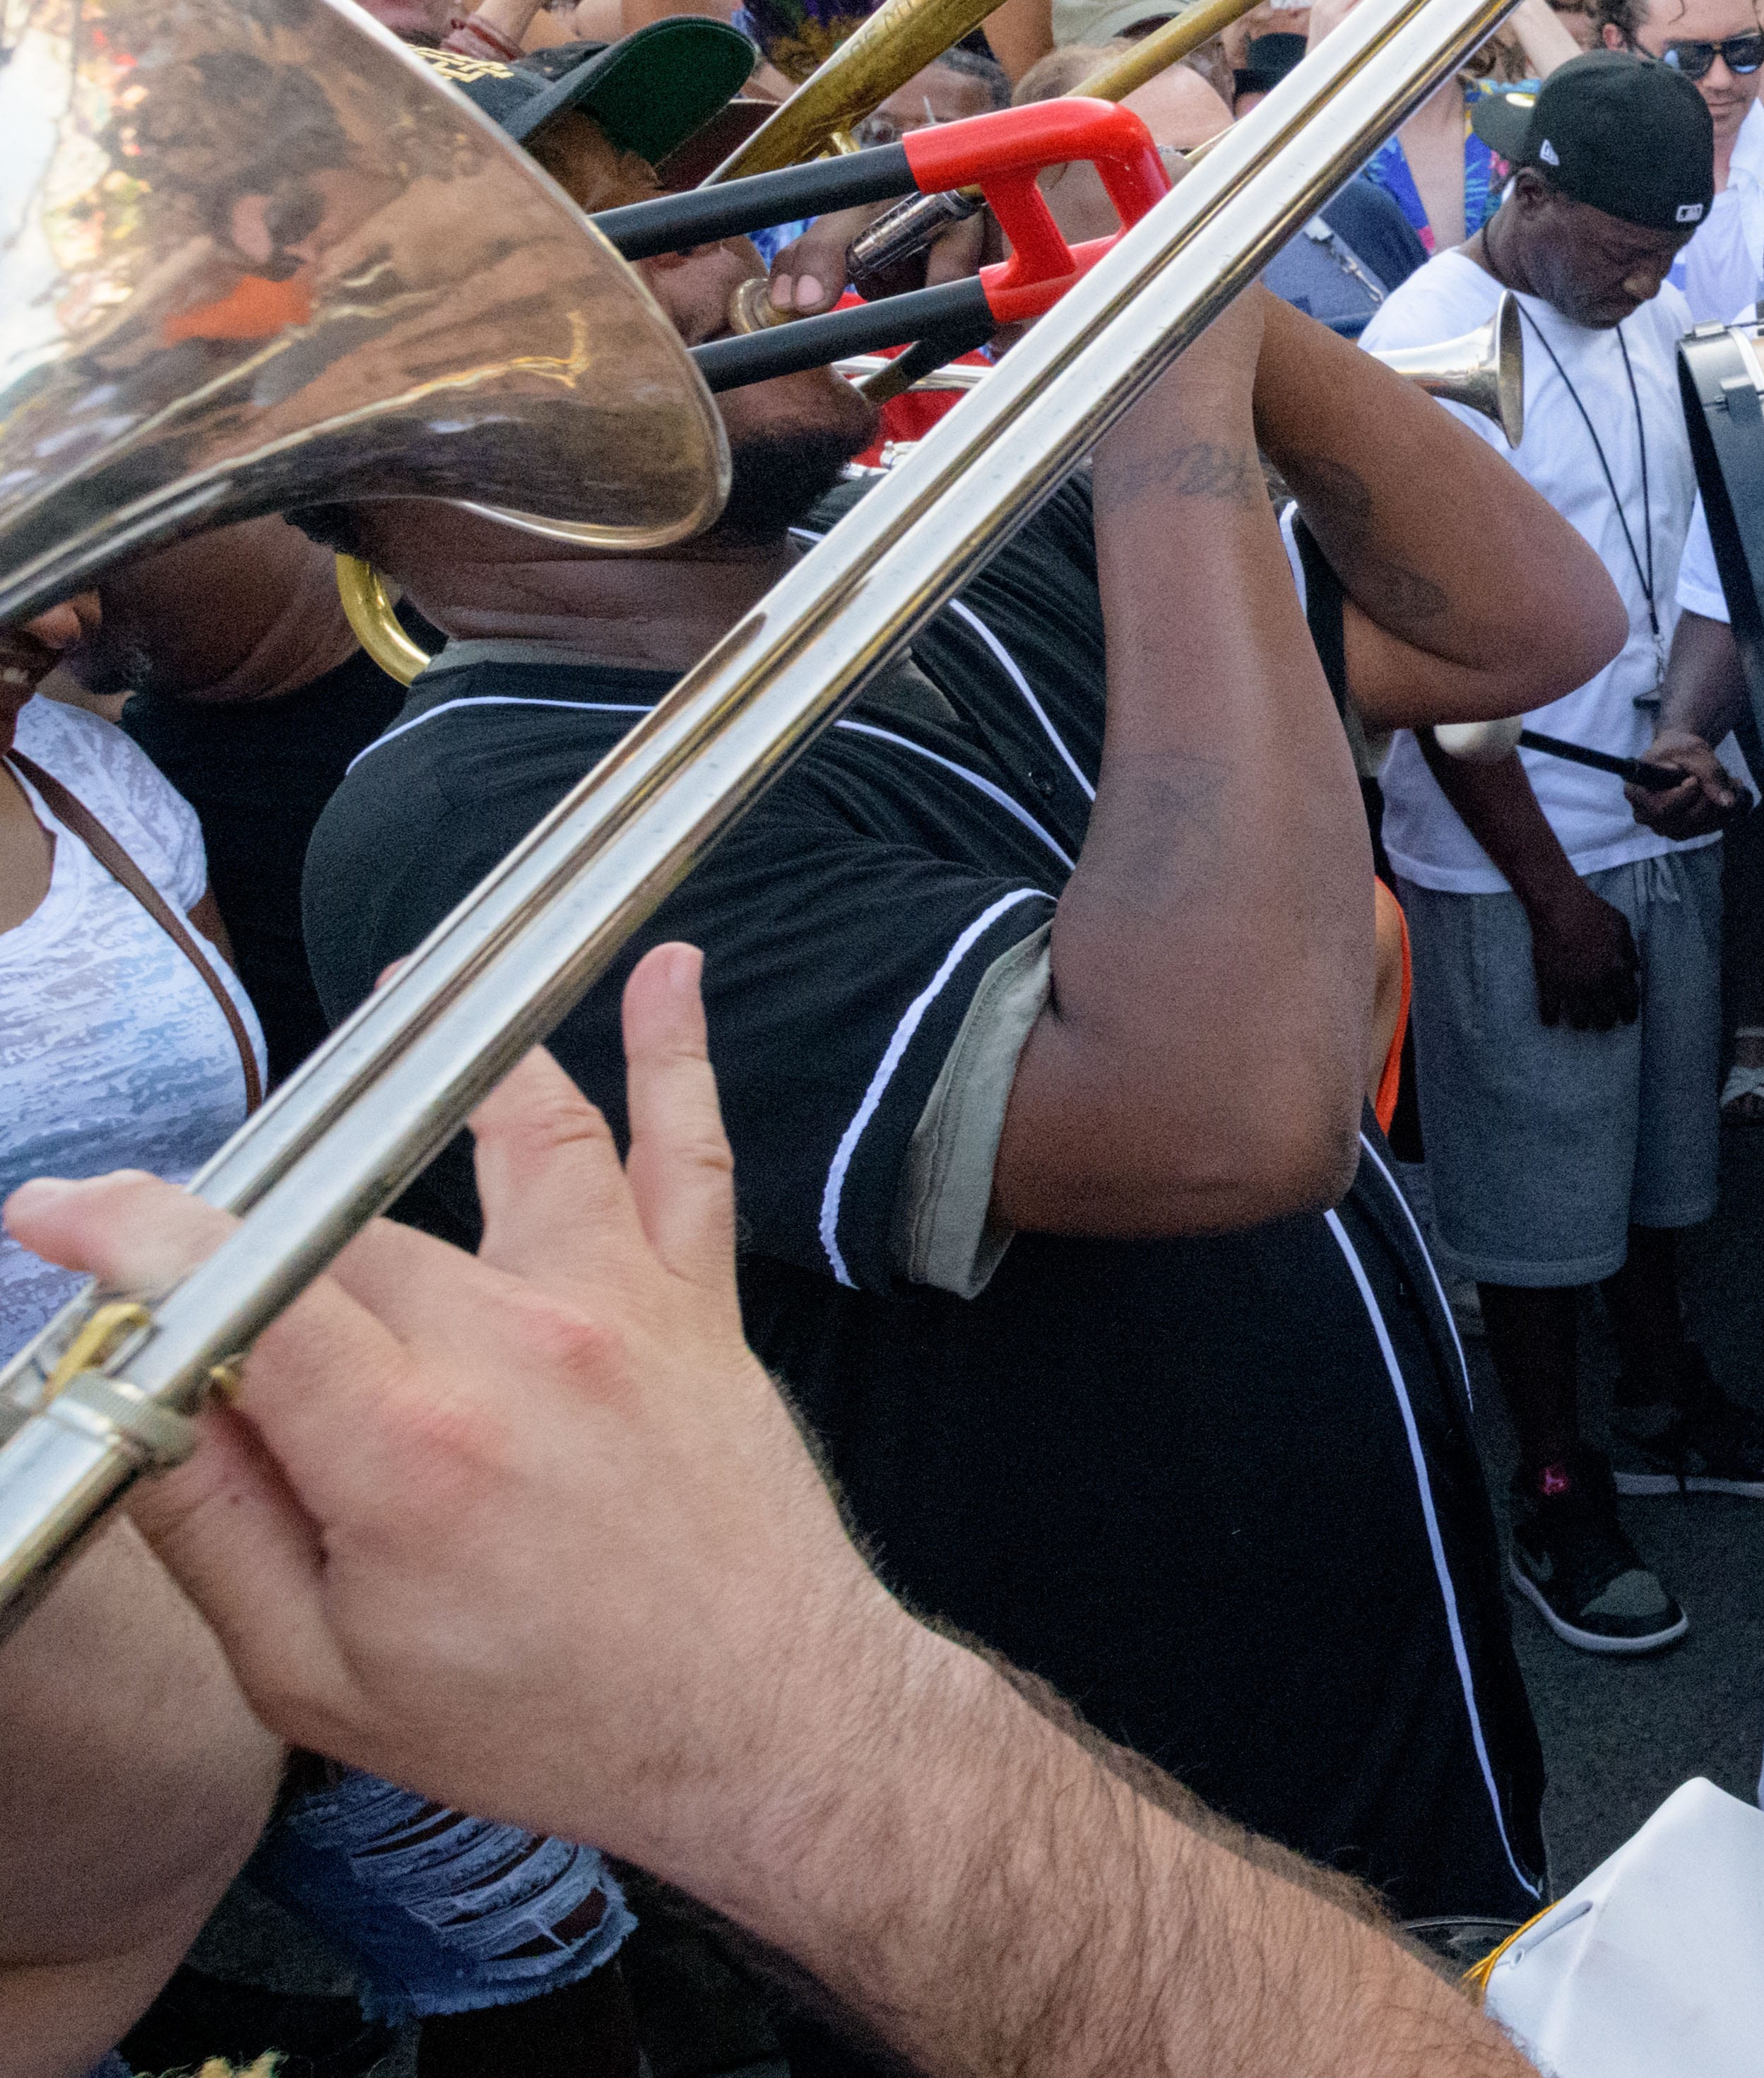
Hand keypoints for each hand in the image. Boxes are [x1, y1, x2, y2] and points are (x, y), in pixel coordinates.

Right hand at [0, 946, 955, 1871]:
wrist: (763, 1726)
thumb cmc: (548, 1720)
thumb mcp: (316, 1675)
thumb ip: (210, 1525)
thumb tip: (139, 1403)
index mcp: (403, 1447)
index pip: (241, 1283)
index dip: (130, 1233)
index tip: (57, 1213)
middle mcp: (516, 1347)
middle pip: (347, 1232)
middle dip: (260, 1233)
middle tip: (199, 1261)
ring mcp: (618, 1311)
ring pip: (499, 1154)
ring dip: (439, 1068)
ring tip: (400, 992)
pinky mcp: (695, 1310)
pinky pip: (689, 1159)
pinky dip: (676, 1058)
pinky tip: (671, 968)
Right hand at [1524, 879, 1644, 1032]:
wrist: (1561, 907)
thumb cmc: (1594, 912)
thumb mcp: (1622, 927)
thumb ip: (1630, 951)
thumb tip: (1636, 971)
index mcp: (1618, 970)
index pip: (1628, 1001)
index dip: (1628, 1013)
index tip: (1626, 1019)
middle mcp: (1597, 984)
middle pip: (1605, 1015)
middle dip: (1605, 1022)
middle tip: (1603, 1022)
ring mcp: (1572, 987)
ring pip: (1580, 1020)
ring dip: (1581, 1023)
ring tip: (1580, 1022)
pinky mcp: (1549, 985)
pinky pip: (1549, 1012)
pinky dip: (1550, 1018)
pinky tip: (1551, 1020)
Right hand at [1626, 732, 1735, 841]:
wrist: (1680, 755)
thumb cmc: (1679, 749)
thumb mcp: (1694, 752)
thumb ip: (1709, 774)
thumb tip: (1727, 802)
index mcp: (1637, 791)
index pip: (1661, 807)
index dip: (1684, 796)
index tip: (1695, 779)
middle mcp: (1645, 814)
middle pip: (1681, 820)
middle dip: (1708, 799)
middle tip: (1724, 776)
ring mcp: (1662, 826)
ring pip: (1696, 827)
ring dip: (1719, 805)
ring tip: (1728, 781)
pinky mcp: (1680, 831)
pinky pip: (1706, 829)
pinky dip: (1722, 813)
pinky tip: (1726, 793)